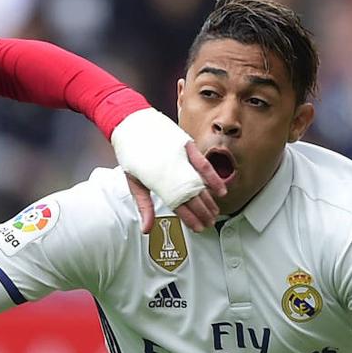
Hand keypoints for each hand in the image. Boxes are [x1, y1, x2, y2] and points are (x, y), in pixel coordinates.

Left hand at [111, 109, 225, 230]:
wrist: (130, 123)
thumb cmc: (131, 153)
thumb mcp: (134, 182)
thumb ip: (144, 206)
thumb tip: (146, 229)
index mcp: (157, 182)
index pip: (179, 206)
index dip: (190, 219)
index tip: (198, 228)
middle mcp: (171, 171)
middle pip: (192, 197)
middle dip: (203, 212)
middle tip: (209, 223)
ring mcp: (181, 158)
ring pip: (200, 183)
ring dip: (209, 199)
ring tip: (215, 212)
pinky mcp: (187, 146)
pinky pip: (204, 165)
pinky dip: (213, 178)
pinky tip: (220, 190)